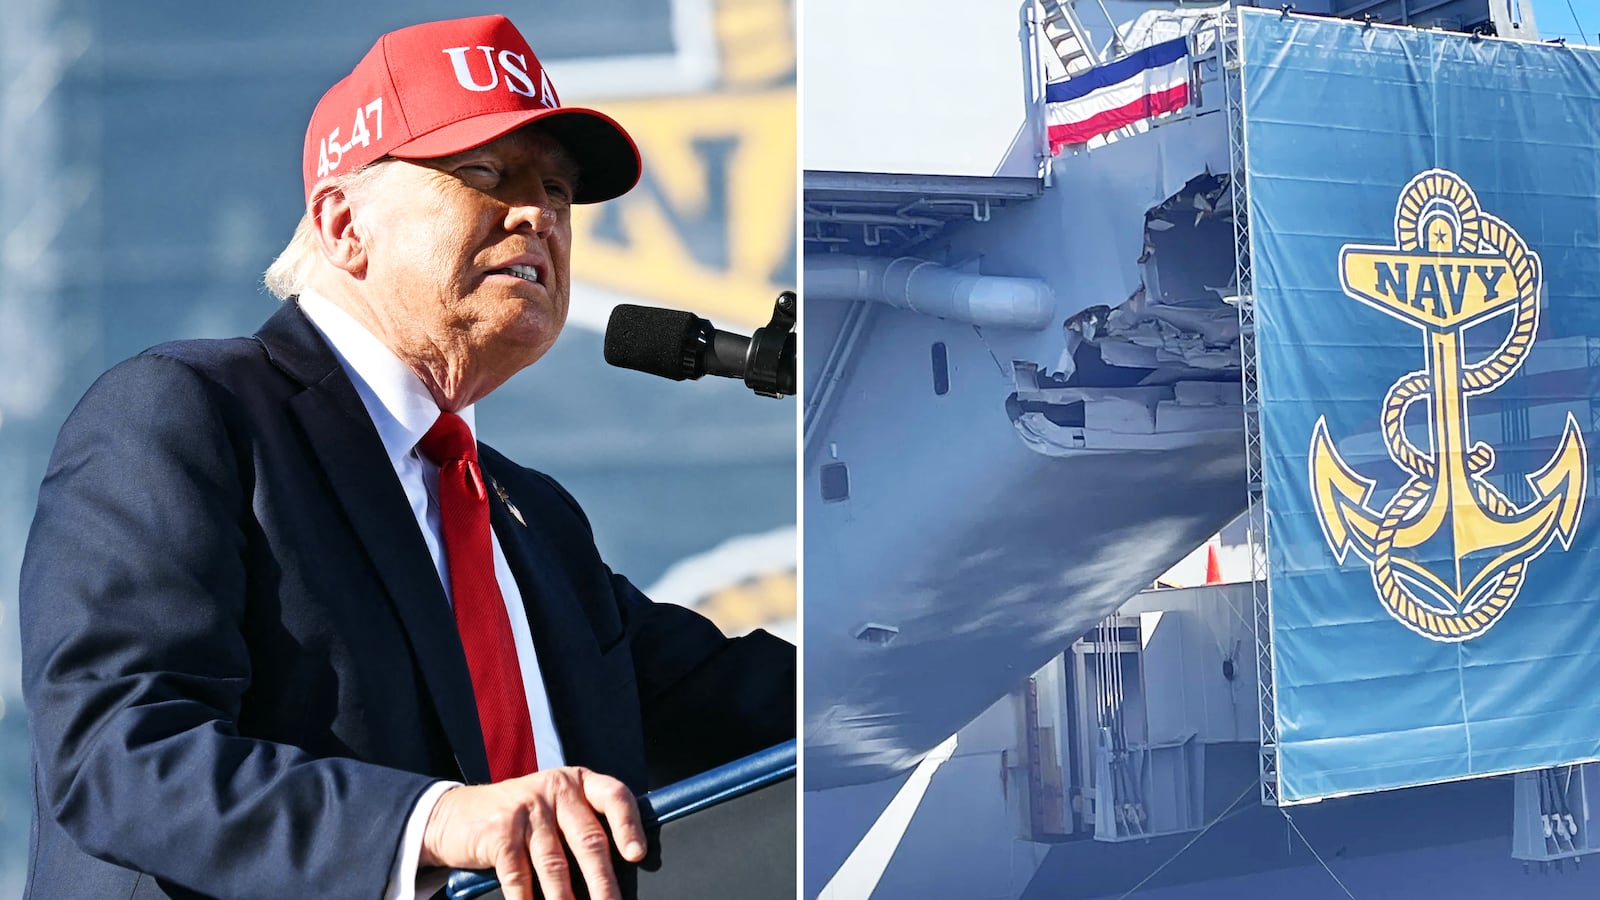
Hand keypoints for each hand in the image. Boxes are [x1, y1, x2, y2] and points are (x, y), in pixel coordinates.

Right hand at [419, 767, 646, 899]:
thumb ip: (584, 822)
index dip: (628, 825)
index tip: (637, 855)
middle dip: (603, 880)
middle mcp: (555, 790)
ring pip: (555, 863)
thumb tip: (620, 868)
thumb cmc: (520, 815)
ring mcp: (526, 809)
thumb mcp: (555, 805)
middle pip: (588, 839)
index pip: (614, 796)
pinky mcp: (499, 832)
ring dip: (566, 899)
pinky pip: (519, 876)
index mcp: (577, 782)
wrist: (455, 813)